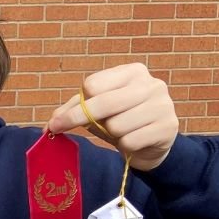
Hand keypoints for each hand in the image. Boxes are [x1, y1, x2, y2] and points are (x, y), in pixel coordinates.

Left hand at [48, 63, 177, 171]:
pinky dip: (125, 146)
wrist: (155, 142)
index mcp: (133, 72)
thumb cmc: (123, 121)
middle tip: (58, 129)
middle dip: (78, 119)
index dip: (75, 105)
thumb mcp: (99, 111)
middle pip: (104, 102)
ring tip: (120, 132)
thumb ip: (75, 110)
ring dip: (111, 134)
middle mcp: (151, 84)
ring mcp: (162, 105)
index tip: (60, 120)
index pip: (94, 85)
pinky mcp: (167, 127)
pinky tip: (133, 141)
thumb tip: (51, 123)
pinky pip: (130, 141)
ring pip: (117, 125)